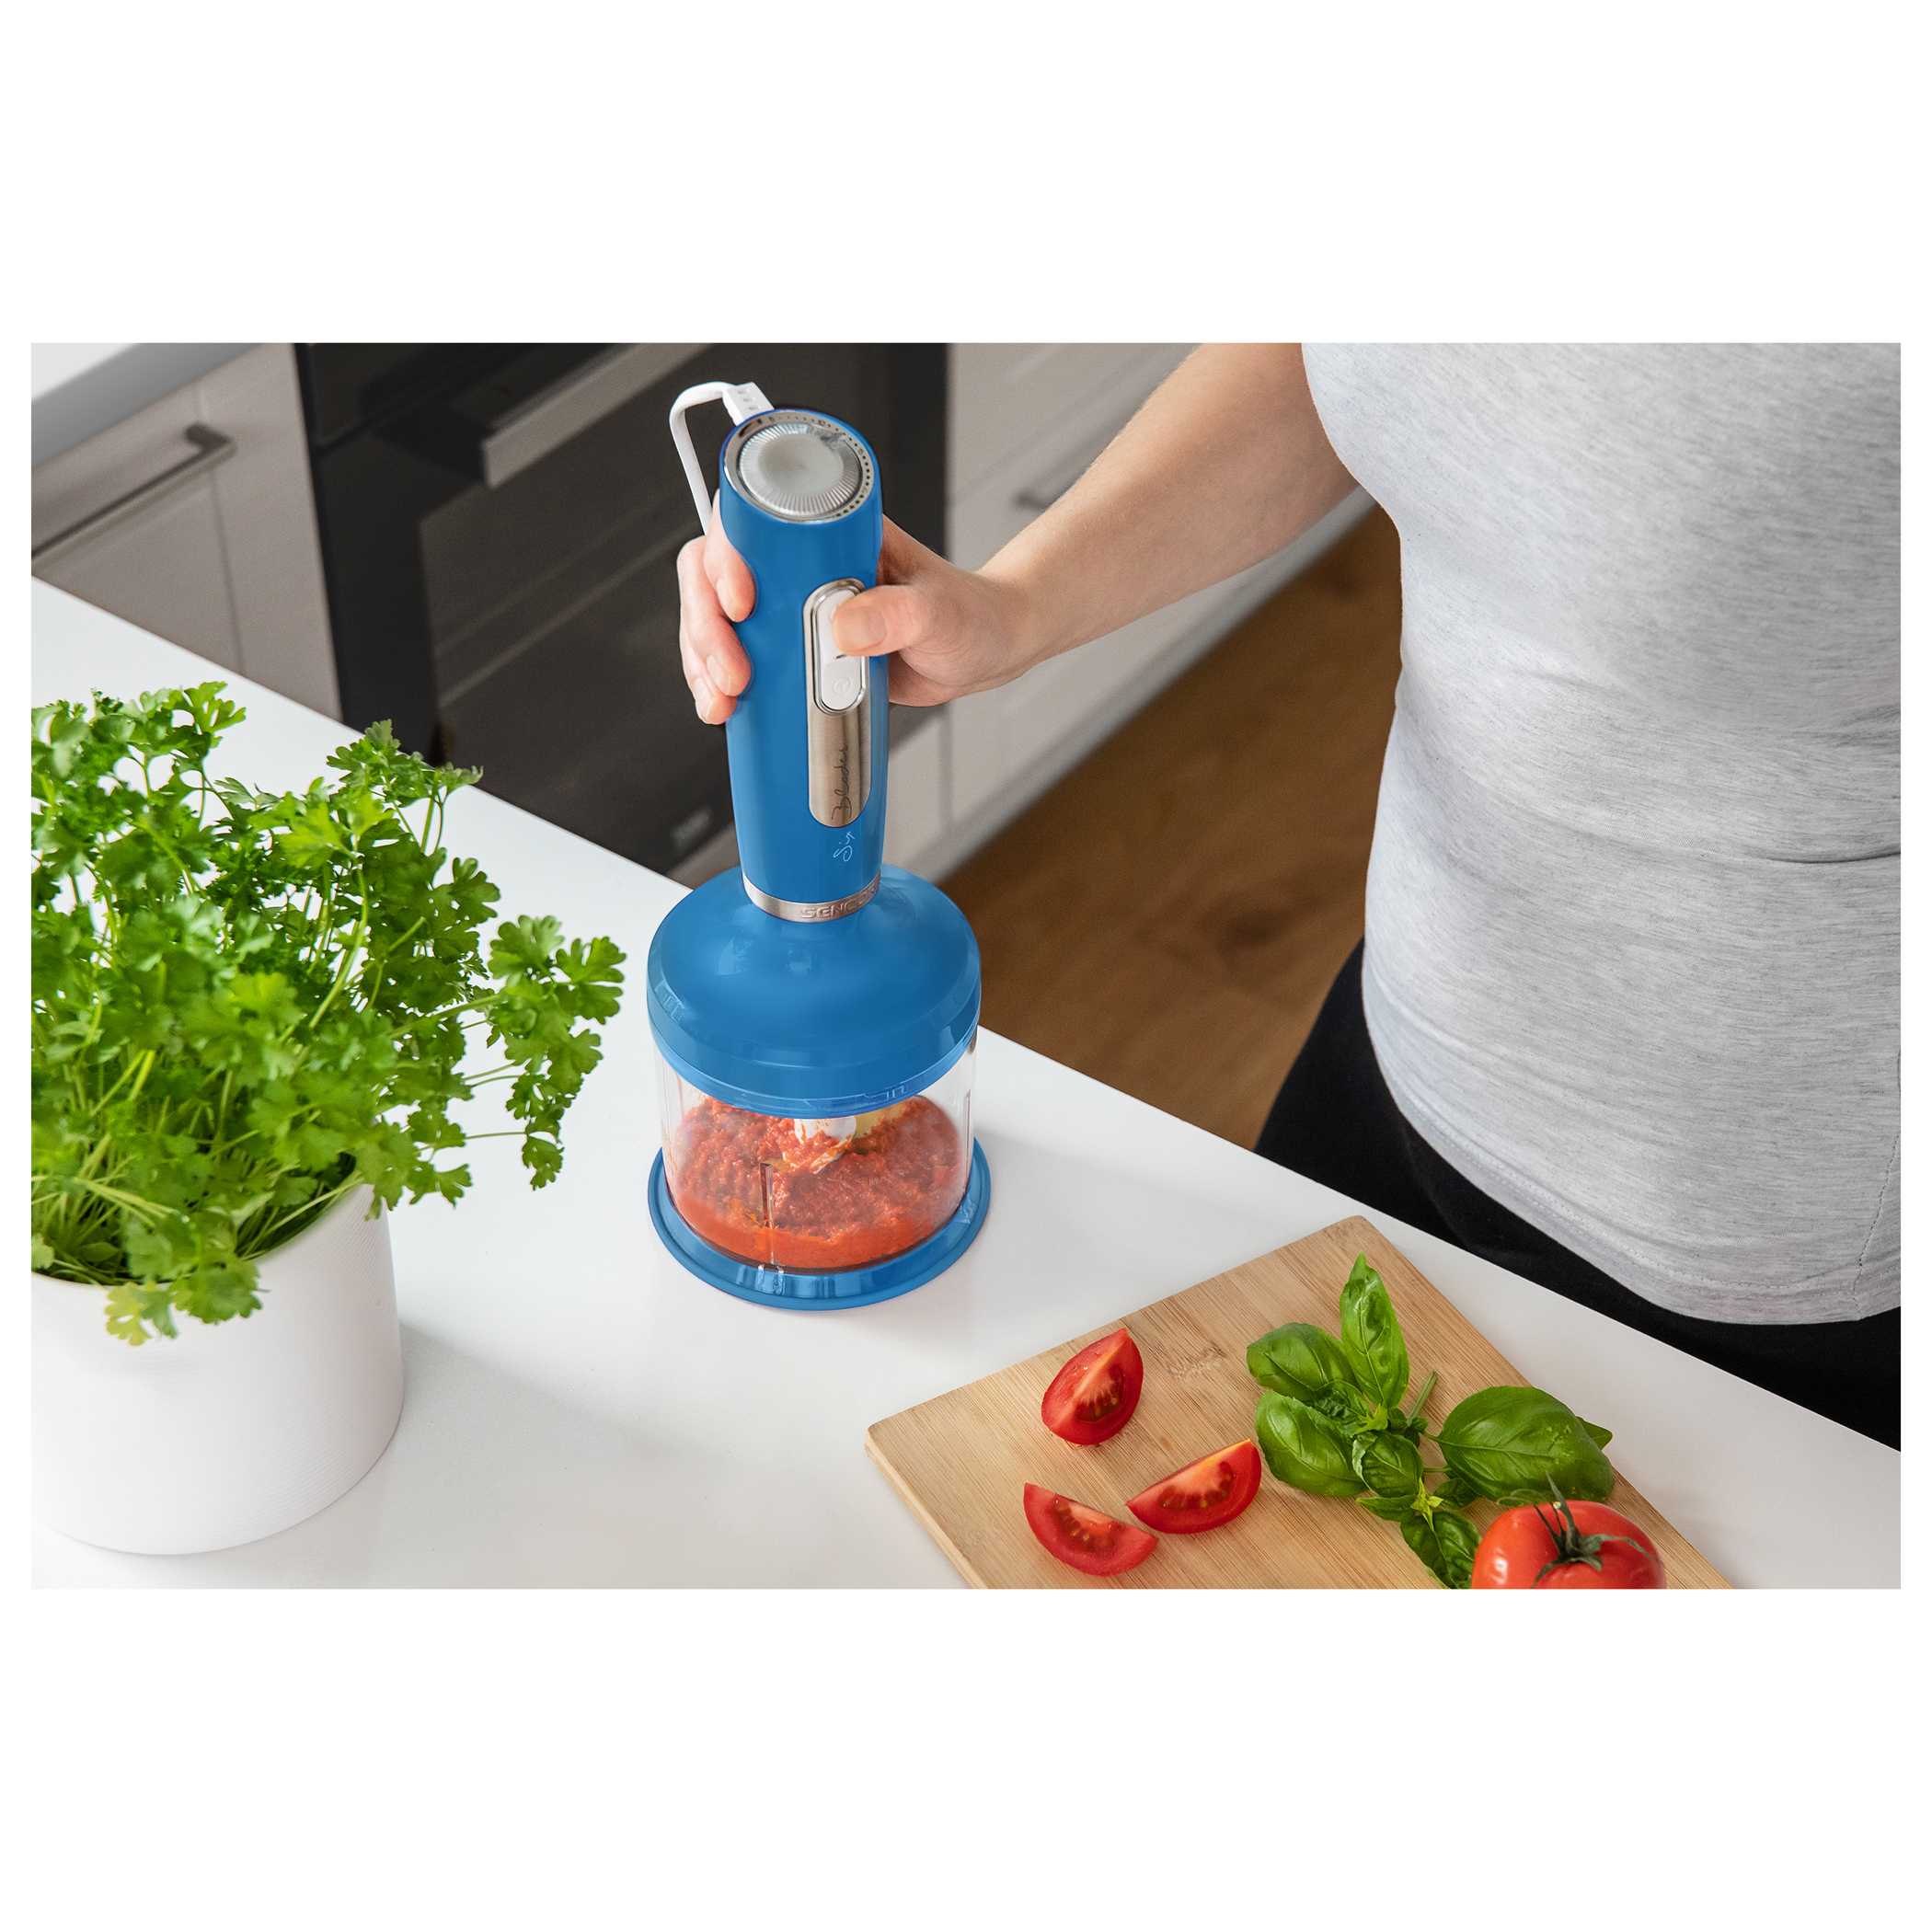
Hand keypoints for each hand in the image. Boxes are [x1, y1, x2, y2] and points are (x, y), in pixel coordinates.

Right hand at [677, 509, 1033, 724]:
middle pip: (713, 573)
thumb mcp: (938, 613)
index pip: (751, 525)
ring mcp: (789, 606)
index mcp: (828, 533)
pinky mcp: (792, 647)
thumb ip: (898, 614)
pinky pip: (738, 657)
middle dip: (707, 625)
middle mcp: (798, 563)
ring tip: (724, 702)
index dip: (728, 559)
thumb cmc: (967, 615)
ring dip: (703, 660)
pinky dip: (720, 683)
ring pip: (715, 617)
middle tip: (733, 675)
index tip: (741, 604)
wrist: (982, 652)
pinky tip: (725, 710)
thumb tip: (843, 627)